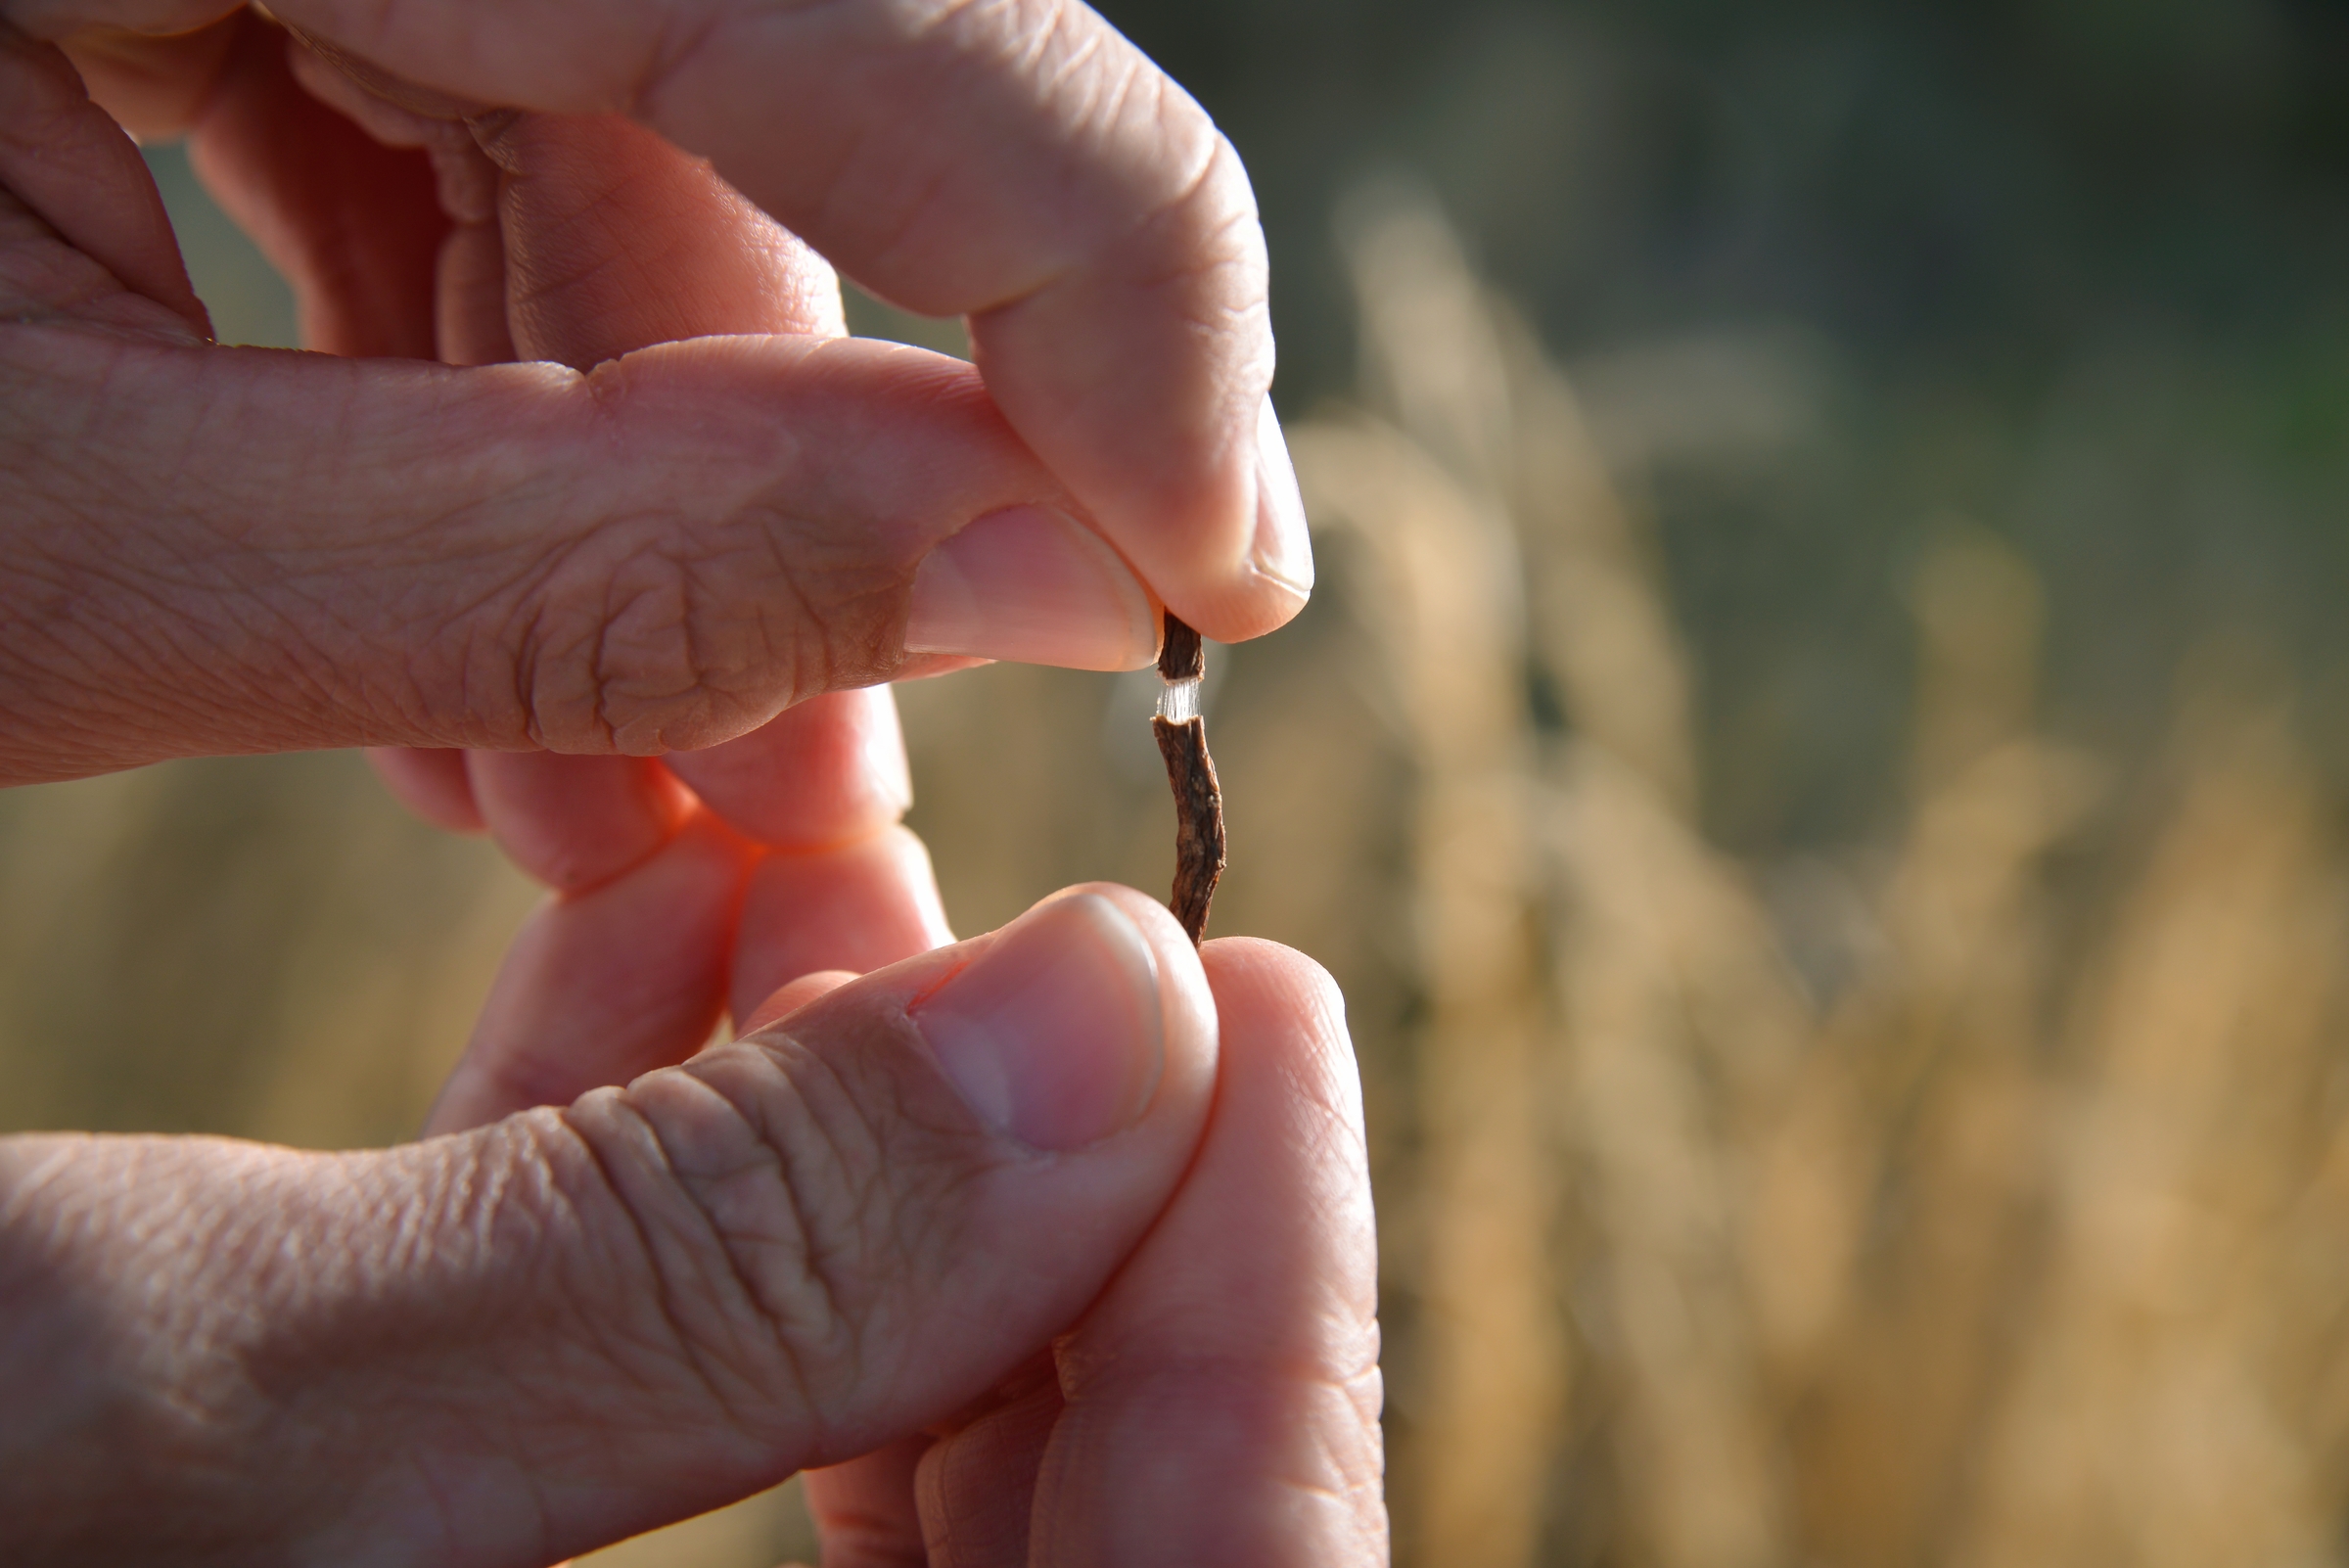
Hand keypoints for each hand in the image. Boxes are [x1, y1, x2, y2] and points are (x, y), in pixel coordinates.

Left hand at [0, 0, 1312, 784]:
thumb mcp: (76, 560)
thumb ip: (572, 566)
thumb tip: (1055, 579)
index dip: (1100, 262)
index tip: (1214, 568)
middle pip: (761, 89)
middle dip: (820, 484)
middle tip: (853, 787)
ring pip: (634, 166)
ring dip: (661, 516)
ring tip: (615, 809)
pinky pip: (484, 177)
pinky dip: (518, 440)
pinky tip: (487, 684)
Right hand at [0, 897, 1384, 1564]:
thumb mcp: (128, 1425)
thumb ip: (690, 1266)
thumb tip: (1139, 1027)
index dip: (1251, 1328)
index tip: (1248, 987)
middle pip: (1018, 1534)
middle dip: (1040, 1199)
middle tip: (1064, 920)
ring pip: (813, 1433)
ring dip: (835, 1134)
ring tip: (807, 873)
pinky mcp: (353, 1557)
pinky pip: (603, 1405)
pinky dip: (637, 1165)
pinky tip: (649, 935)